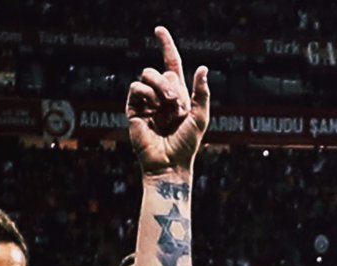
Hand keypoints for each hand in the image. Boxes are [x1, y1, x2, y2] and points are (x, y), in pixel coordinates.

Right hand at [126, 27, 209, 176]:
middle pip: (160, 70)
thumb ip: (203, 93)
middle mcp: (161, 96)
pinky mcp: (133, 109)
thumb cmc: (187, 145)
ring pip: (147, 75)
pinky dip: (146, 95)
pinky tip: (152, 110)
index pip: (170, 64)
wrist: (170, 163)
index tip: (158, 30)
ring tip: (167, 109)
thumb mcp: (200, 117)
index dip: (165, 45)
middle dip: (170, 84)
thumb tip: (202, 67)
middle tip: (176, 105)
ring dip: (159, 88)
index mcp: (177, 95)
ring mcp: (146, 102)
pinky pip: (136, 88)